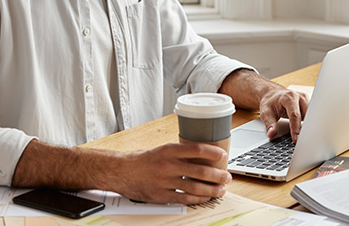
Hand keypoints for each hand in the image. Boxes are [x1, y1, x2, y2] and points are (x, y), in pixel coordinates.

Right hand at [113, 142, 231, 203]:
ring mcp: (165, 182)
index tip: (223, 155)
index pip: (197, 149)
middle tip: (227, 176)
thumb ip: (179, 153)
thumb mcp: (161, 149)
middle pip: (200, 171)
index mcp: (169, 150)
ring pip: (195, 187)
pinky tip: (205, 198)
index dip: (213, 153)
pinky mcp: (161, 196)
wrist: (121, 171)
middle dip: (217, 175)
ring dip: (211, 189)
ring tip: (221, 189)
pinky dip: (198, 199)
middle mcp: (168, 165)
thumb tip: (201, 155)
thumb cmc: (142, 160)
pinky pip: (184, 199)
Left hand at [258, 87, 308, 141]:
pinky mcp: (308, 104)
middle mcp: (300, 97)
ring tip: (305, 138)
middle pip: (307, 115)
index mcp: (289, 97)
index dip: (296, 129)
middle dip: (306, 128)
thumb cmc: (270, 103)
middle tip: (303, 141)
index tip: (296, 140)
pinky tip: (306, 132)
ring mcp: (306, 100)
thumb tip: (271, 134)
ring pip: (312, 116)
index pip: (295, 115)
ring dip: (309, 126)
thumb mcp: (266, 113)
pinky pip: (312, 115)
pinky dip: (309, 124)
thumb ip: (269, 124)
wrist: (273, 95)